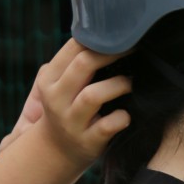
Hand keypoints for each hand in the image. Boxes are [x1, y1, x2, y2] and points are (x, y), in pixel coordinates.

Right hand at [9, 41, 130, 177]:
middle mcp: (57, 99)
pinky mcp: (87, 141)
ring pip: (93, 95)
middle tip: (133, 50)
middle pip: (83, 65)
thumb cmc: (68, 107)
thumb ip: (75, 63)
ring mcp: (71, 121)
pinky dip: (121, 118)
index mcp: (50, 79)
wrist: (56, 149)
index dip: (100, 38)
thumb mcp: (60, 84)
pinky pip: (108, 125)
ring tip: (130, 83)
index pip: (73, 48)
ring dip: (118, 85)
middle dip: (112, 54)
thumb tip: (109, 34)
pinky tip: (127, 115)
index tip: (122, 34)